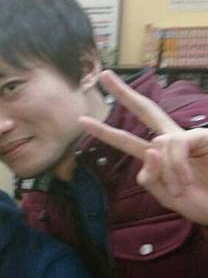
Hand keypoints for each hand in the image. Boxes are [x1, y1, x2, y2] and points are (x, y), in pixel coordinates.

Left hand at [80, 70, 207, 224]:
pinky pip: (175, 145)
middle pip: (145, 110)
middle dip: (123, 93)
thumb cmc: (199, 203)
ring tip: (180, 189)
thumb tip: (150, 148)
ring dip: (167, 172)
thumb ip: (150, 178)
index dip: (105, 131)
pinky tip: (185, 181)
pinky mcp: (203, 137)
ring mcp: (187, 137)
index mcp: (158, 156)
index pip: (128, 139)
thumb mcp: (166, 196)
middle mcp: (171, 142)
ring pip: (158, 144)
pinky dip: (177, 167)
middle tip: (104, 74)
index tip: (82, 120)